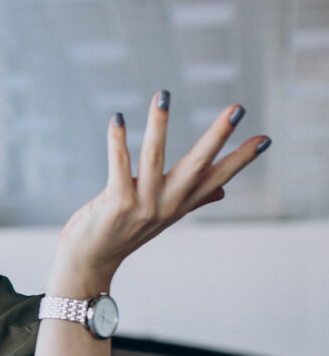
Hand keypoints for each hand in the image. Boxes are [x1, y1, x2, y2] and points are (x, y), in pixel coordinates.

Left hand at [51, 91, 269, 295]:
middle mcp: (165, 205)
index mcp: (179, 205)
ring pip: (154, 157)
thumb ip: (192, 200)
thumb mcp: (162, 217)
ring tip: (164, 95)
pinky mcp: (116, 203)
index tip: (265, 138)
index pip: (217, 179)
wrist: (90, 261)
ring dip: (159, 124)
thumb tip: (223, 191)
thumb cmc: (123, 232)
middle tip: (237, 108)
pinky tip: (117, 118)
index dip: (241, 159)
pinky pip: (118, 165)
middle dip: (217, 136)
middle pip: (197, 165)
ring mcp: (141, 205)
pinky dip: (117, 140)